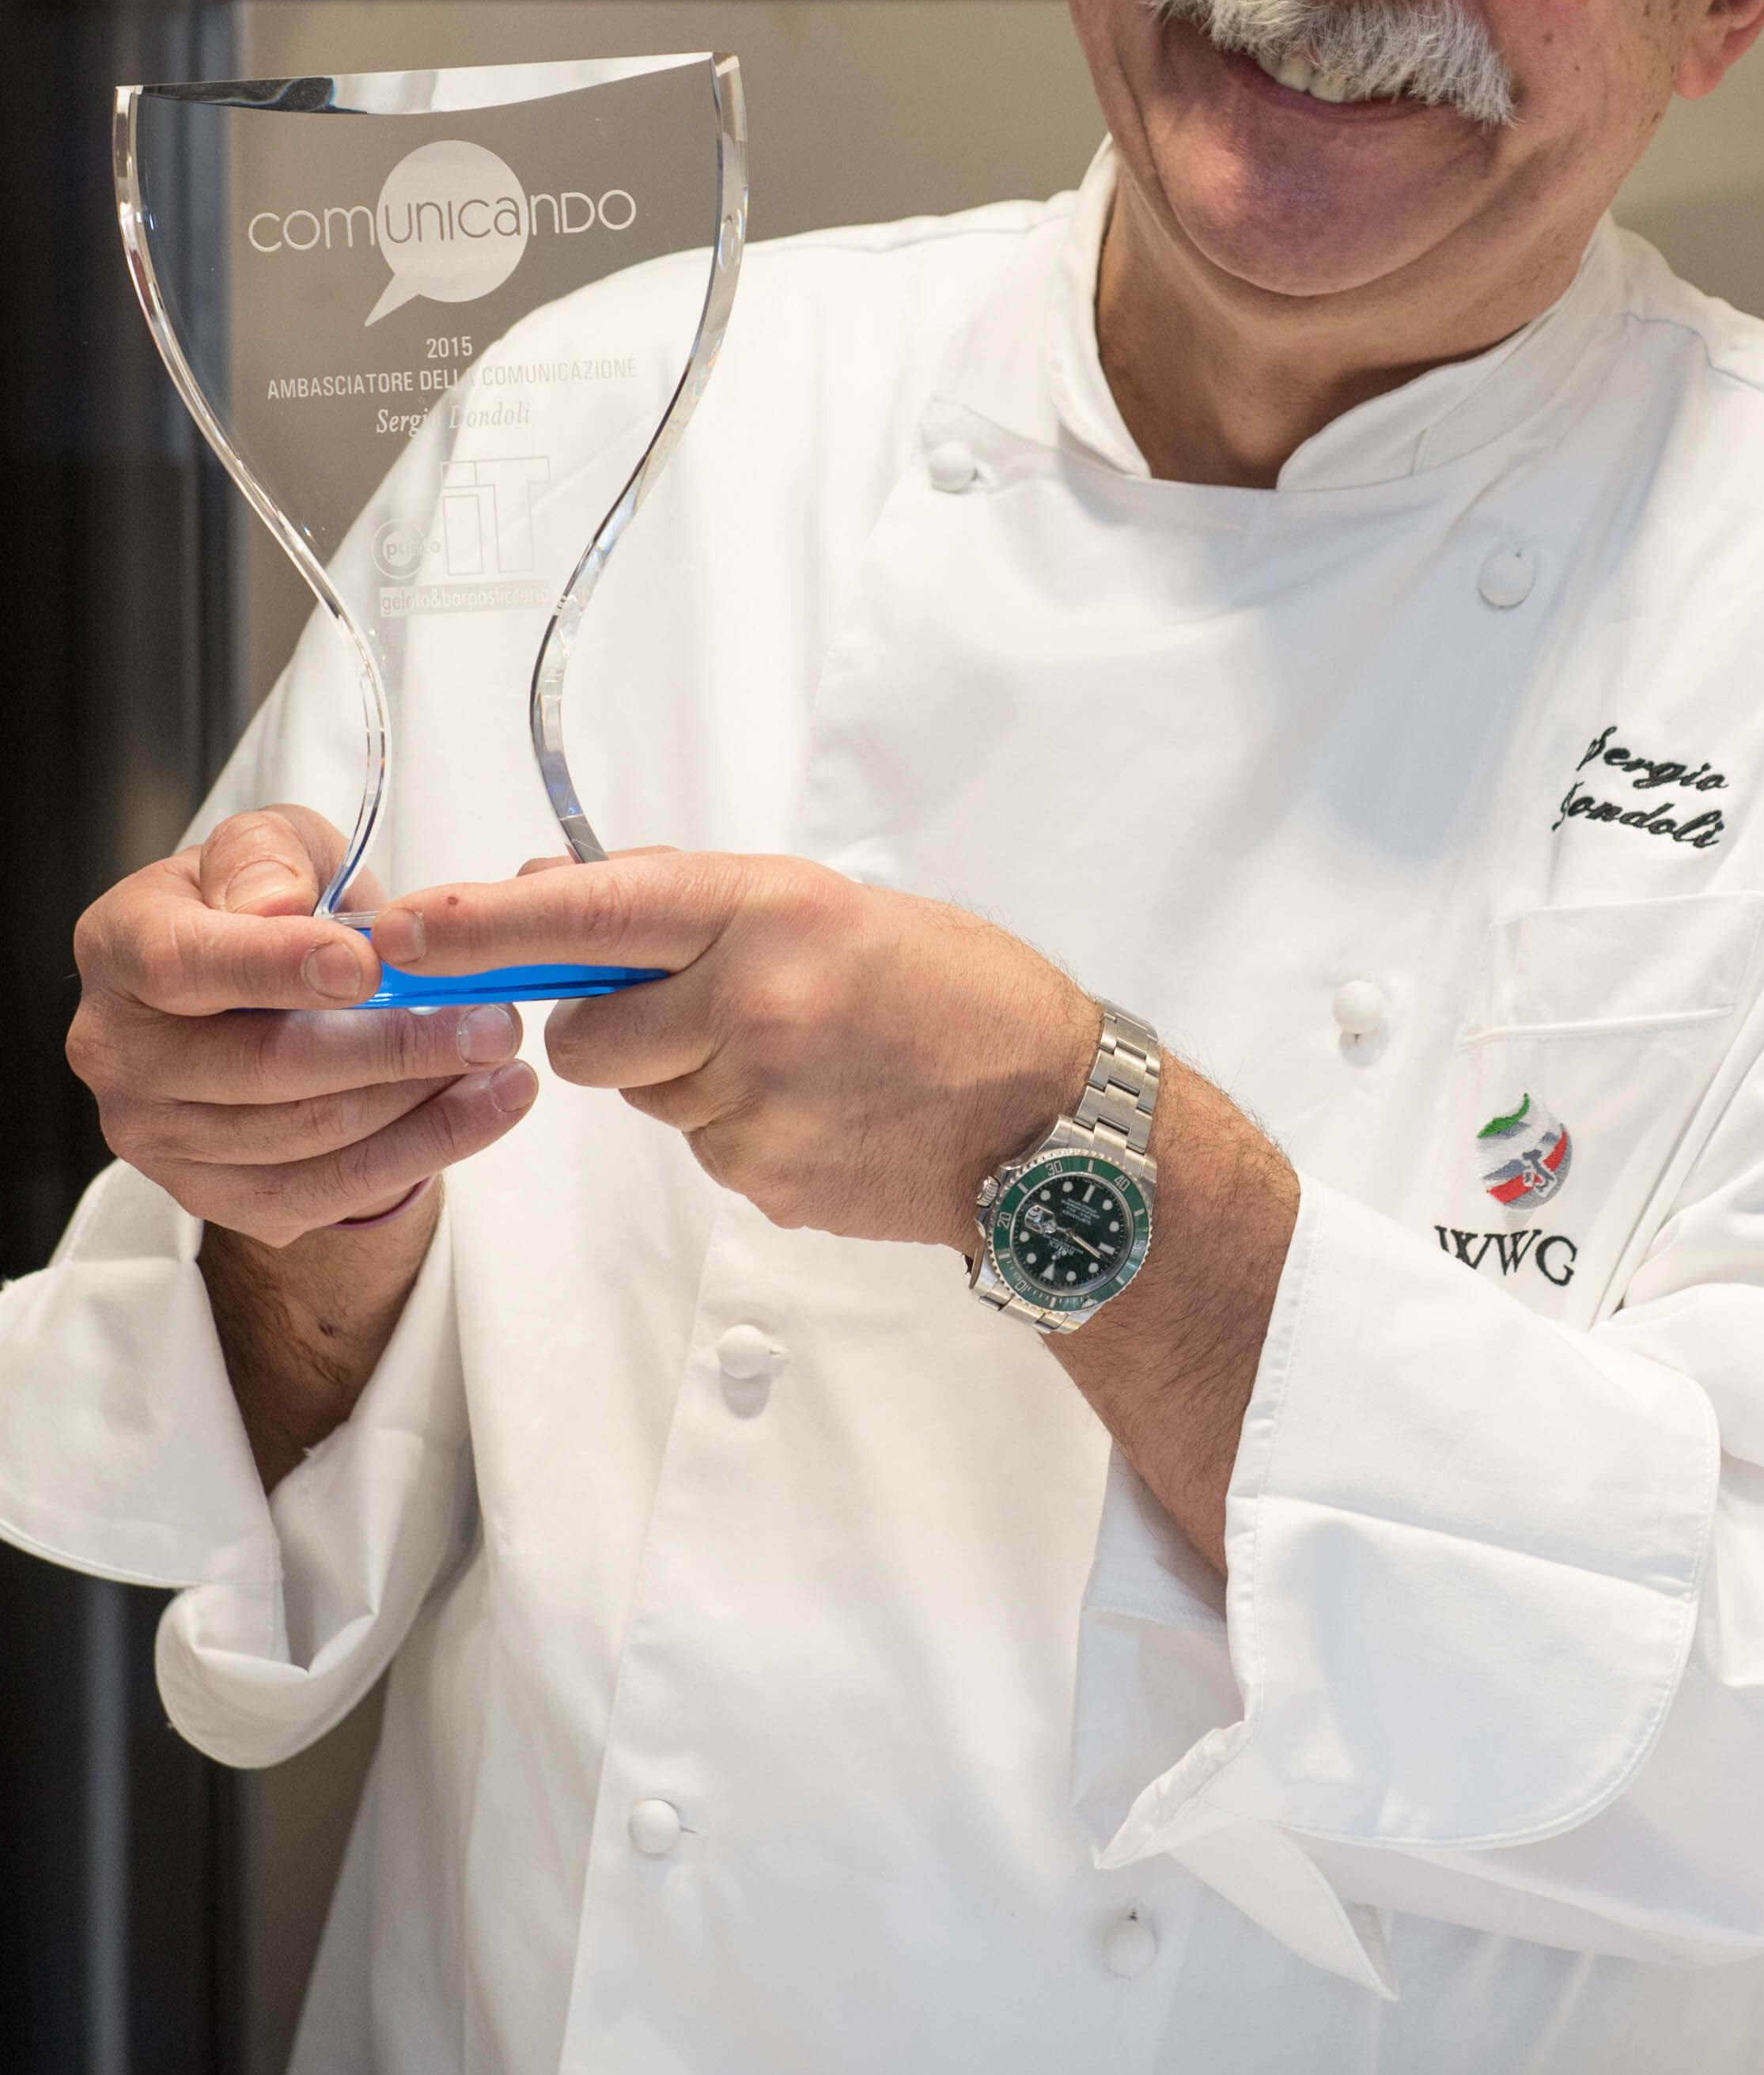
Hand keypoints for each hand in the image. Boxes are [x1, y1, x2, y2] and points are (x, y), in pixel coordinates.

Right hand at [70, 805, 537, 1249]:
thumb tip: (274, 904)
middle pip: (264, 1067)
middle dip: (394, 1044)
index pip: (184, 966)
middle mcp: (120, 1052)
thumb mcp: (271, 843)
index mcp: (123, 946)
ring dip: (422, 1101)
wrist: (266, 990)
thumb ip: (267, 854)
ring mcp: (159, 1137)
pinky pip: (326, 1191)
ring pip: (307, 1136)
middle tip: (488, 1019)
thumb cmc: (266, 903)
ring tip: (500, 1057)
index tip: (369, 968)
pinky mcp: (215, 1195)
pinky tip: (482, 1107)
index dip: (277, 966)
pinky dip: (419, 1150)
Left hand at [370, 850, 1095, 1253]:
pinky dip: (735, 1125)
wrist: (1049, 1120)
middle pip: (584, 1035)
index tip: (402, 928)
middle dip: (608, 1028)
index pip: (589, 913)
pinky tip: (816, 1108)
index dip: (482, 925)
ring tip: (791, 1058)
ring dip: (682, 1075)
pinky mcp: (761, 1178)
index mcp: (767, 914)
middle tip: (694, 1011)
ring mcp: (755, 1102)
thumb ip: (691, 905)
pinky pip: (698, 1145)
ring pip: (642, 1094)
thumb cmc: (952, 992)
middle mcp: (752, 1004)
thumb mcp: (830, 906)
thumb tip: (550, 896)